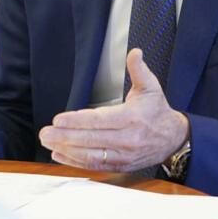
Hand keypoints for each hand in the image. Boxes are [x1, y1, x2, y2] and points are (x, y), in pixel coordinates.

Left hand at [38, 48, 188, 171]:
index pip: (100, 120)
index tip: (58, 119)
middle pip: (91, 139)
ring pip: (90, 155)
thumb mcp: (151, 87)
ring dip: (66, 150)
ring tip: (48, 142)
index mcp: (132, 118)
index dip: (77, 121)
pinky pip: (94, 166)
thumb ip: (139, 69)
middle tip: (44, 132)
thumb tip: (135, 52)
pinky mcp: (120, 166)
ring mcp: (123, 155)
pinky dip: (75, 162)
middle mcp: (128, 139)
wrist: (173, 139)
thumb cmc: (157, 111)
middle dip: (65, 136)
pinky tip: (59, 154)